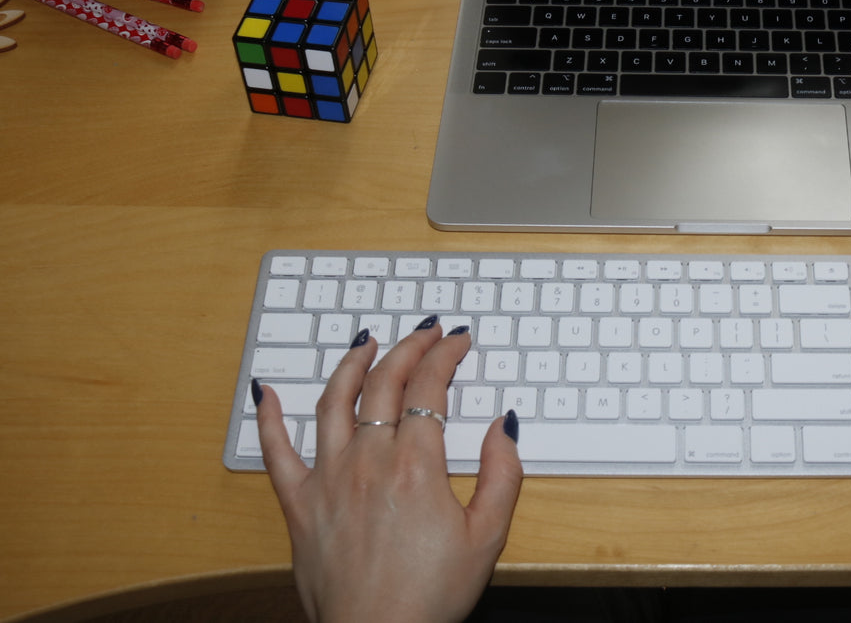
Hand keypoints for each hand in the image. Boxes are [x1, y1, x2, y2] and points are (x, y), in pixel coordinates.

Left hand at [255, 318, 522, 622]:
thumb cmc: (430, 597)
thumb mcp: (488, 536)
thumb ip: (502, 473)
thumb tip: (503, 425)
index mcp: (417, 466)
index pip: (430, 387)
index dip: (445, 355)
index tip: (457, 341)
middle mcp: (368, 461)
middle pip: (384, 382)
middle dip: (408, 347)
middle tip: (425, 334)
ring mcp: (329, 480)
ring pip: (333, 402)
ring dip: (351, 363)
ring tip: (365, 342)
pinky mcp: (300, 505)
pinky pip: (276, 452)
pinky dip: (269, 418)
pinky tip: (267, 393)